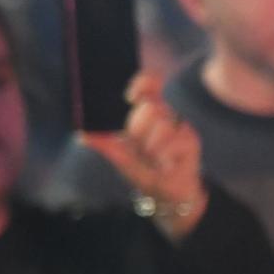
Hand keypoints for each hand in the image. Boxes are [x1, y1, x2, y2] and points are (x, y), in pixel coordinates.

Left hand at [81, 72, 207, 233]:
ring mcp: (179, 126)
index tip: (130, 96)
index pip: (149, 84)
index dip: (142, 82)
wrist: (164, 191)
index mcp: (145, 112)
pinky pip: (175, 142)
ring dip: (151, 147)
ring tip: (152, 158)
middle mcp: (164, 114)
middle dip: (138, 129)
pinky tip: (164, 165)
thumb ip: (104, 144)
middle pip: (150, 106)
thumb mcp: (120, 157)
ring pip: (162, 125)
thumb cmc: (142, 168)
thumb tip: (82, 135)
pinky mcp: (191, 140)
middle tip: (140, 147)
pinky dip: (164, 157)